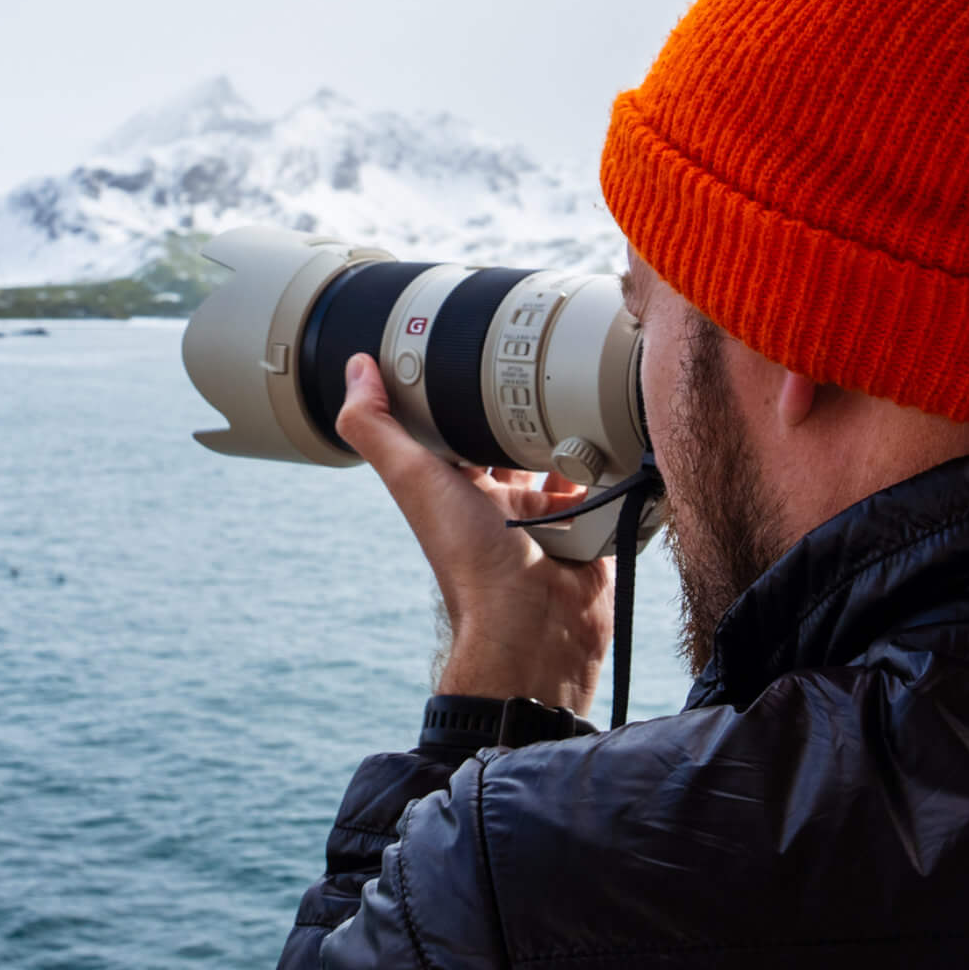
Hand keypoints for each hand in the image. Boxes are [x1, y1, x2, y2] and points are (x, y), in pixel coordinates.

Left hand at [336, 354, 613, 714]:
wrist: (535, 625)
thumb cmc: (469, 559)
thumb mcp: (414, 480)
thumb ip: (377, 427)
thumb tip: (355, 369)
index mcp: (455, 486)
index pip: (457, 425)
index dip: (462, 389)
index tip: (476, 344)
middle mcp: (497, 502)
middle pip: (514, 439)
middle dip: (527, 407)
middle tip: (544, 367)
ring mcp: (544, 518)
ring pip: (561, 461)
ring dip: (572, 435)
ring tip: (582, 402)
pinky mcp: (587, 532)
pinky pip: (603, 492)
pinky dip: (609, 472)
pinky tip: (613, 447)